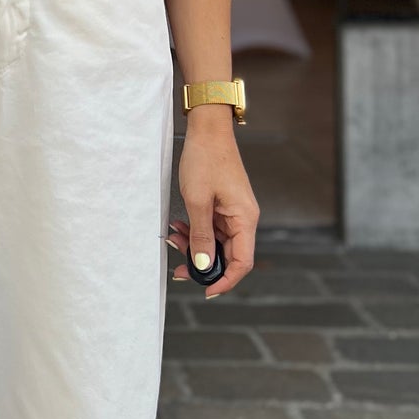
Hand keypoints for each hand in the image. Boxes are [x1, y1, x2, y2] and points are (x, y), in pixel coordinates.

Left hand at [169, 111, 258, 298]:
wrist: (207, 128)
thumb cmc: (205, 159)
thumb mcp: (198, 201)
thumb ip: (201, 236)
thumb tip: (203, 266)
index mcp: (244, 219)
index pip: (242, 262)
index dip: (226, 280)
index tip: (206, 290)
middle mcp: (243, 218)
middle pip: (228, 254)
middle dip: (203, 263)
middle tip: (179, 269)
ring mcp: (233, 211)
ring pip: (216, 241)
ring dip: (195, 245)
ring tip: (173, 240)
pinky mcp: (223, 204)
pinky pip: (211, 227)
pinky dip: (195, 230)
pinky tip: (178, 227)